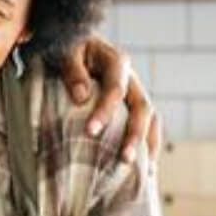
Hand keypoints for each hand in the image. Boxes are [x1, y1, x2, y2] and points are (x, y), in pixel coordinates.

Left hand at [55, 35, 160, 163]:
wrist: (71, 42)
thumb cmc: (65, 47)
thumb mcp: (64, 51)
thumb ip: (72, 69)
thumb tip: (81, 97)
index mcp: (116, 61)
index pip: (116, 89)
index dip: (106, 110)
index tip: (90, 131)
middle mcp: (131, 78)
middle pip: (142, 107)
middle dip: (135, 135)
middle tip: (124, 160)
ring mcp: (134, 93)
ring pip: (151, 119)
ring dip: (147, 145)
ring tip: (143, 173)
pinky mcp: (132, 108)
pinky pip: (147, 127)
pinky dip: (147, 147)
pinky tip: (145, 171)